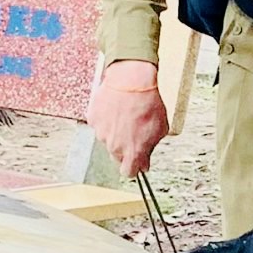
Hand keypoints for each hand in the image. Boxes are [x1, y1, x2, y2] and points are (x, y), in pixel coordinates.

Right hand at [88, 60, 168, 176]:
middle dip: (125, 148)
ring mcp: (101, 133)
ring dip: (115, 132)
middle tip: (133, 132)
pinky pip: (100, 124)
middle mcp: (115, 146)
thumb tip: (145, 161)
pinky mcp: (93, 119)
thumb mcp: (160, 128)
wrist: (131, 79)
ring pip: (108, 139)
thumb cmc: (148, 102)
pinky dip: (106, 119)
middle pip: (117, 156)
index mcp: (132, 151)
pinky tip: (116, 109)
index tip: (137, 162)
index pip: (128, 172)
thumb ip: (150, 148)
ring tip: (125, 115)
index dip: (133, 168)